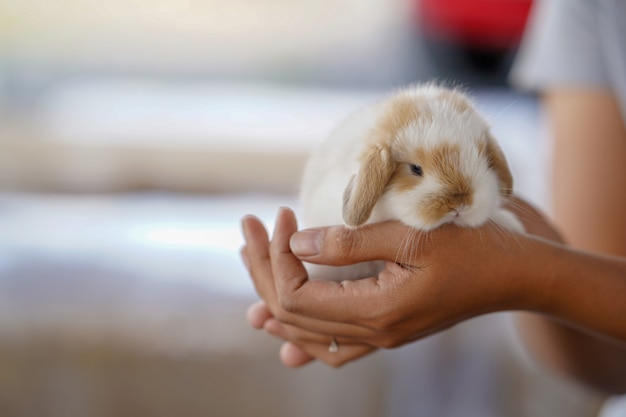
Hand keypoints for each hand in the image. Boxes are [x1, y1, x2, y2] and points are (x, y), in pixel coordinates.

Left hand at [241, 199, 558, 367]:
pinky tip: (280, 326)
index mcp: (375, 312)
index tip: (280, 215)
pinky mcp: (387, 329)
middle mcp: (372, 333)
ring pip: (306, 330)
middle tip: (248, 227)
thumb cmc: (473, 249)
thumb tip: (296, 242)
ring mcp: (379, 337)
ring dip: (273, 296)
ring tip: (251, 262)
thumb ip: (350, 242)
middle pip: (292, 312)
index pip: (297, 293)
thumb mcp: (411, 236)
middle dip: (263, 268)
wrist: (515, 277)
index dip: (277, 255)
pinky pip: (331, 344)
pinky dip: (299, 330)